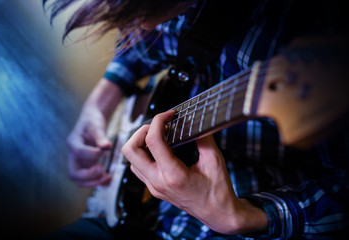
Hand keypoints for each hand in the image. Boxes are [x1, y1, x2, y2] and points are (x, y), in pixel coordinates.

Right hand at [67, 107, 111, 186]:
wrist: (91, 121)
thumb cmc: (92, 121)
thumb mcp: (96, 125)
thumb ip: (100, 136)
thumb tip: (107, 145)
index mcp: (72, 142)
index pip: (78, 152)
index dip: (91, 154)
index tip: (104, 151)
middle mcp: (73, 155)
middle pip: (74, 174)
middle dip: (88, 176)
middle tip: (102, 170)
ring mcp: (79, 162)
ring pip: (80, 180)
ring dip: (93, 182)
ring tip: (107, 177)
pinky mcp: (87, 166)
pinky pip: (89, 179)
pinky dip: (98, 182)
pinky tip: (109, 180)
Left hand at [121, 110, 267, 233]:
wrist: (218, 215)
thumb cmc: (218, 191)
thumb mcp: (215, 161)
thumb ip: (203, 138)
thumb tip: (195, 119)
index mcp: (173, 175)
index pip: (153, 141)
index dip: (158, 121)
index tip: (169, 114)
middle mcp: (158, 182)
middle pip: (129, 150)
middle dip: (140, 131)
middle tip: (158, 126)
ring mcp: (153, 188)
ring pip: (131, 159)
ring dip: (140, 143)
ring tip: (159, 135)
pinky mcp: (154, 189)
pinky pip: (138, 168)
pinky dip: (144, 154)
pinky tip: (159, 148)